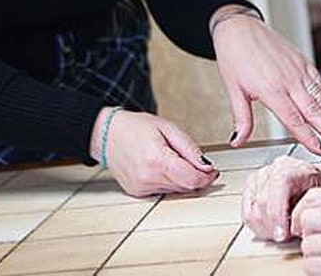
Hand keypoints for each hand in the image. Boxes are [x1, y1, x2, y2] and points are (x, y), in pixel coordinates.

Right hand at [91, 108, 217, 196]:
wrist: (107, 135)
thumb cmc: (136, 127)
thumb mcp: (168, 128)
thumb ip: (189, 148)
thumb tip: (207, 166)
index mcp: (157, 159)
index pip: (192, 179)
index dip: (208, 177)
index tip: (213, 170)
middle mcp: (147, 178)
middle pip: (186, 187)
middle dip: (197, 177)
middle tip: (199, 163)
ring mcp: (141, 188)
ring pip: (176, 191)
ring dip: (184, 179)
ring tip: (176, 160)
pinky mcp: (137, 193)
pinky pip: (163, 191)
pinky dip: (170, 182)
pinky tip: (163, 168)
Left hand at [211, 7, 320, 153]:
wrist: (239, 26)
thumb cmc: (235, 56)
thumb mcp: (233, 89)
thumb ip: (242, 118)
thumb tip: (238, 140)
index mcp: (271, 89)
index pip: (294, 119)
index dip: (309, 136)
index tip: (320, 150)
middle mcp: (289, 80)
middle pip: (314, 110)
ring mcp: (298, 70)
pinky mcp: (303, 61)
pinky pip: (320, 83)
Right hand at [242, 153, 320, 241]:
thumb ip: (310, 209)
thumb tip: (297, 225)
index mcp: (293, 167)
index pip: (278, 184)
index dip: (277, 212)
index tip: (282, 234)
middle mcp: (273, 168)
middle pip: (262, 203)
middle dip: (274, 227)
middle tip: (288, 235)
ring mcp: (260, 178)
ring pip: (252, 211)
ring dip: (266, 228)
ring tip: (283, 230)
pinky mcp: (251, 189)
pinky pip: (247, 214)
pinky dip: (259, 226)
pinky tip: (273, 227)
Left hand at [293, 188, 320, 275]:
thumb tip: (309, 208)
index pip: (315, 196)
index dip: (302, 210)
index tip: (303, 222)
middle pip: (307, 219)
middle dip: (308, 233)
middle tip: (319, 243)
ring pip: (307, 244)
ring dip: (314, 255)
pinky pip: (310, 265)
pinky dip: (316, 270)